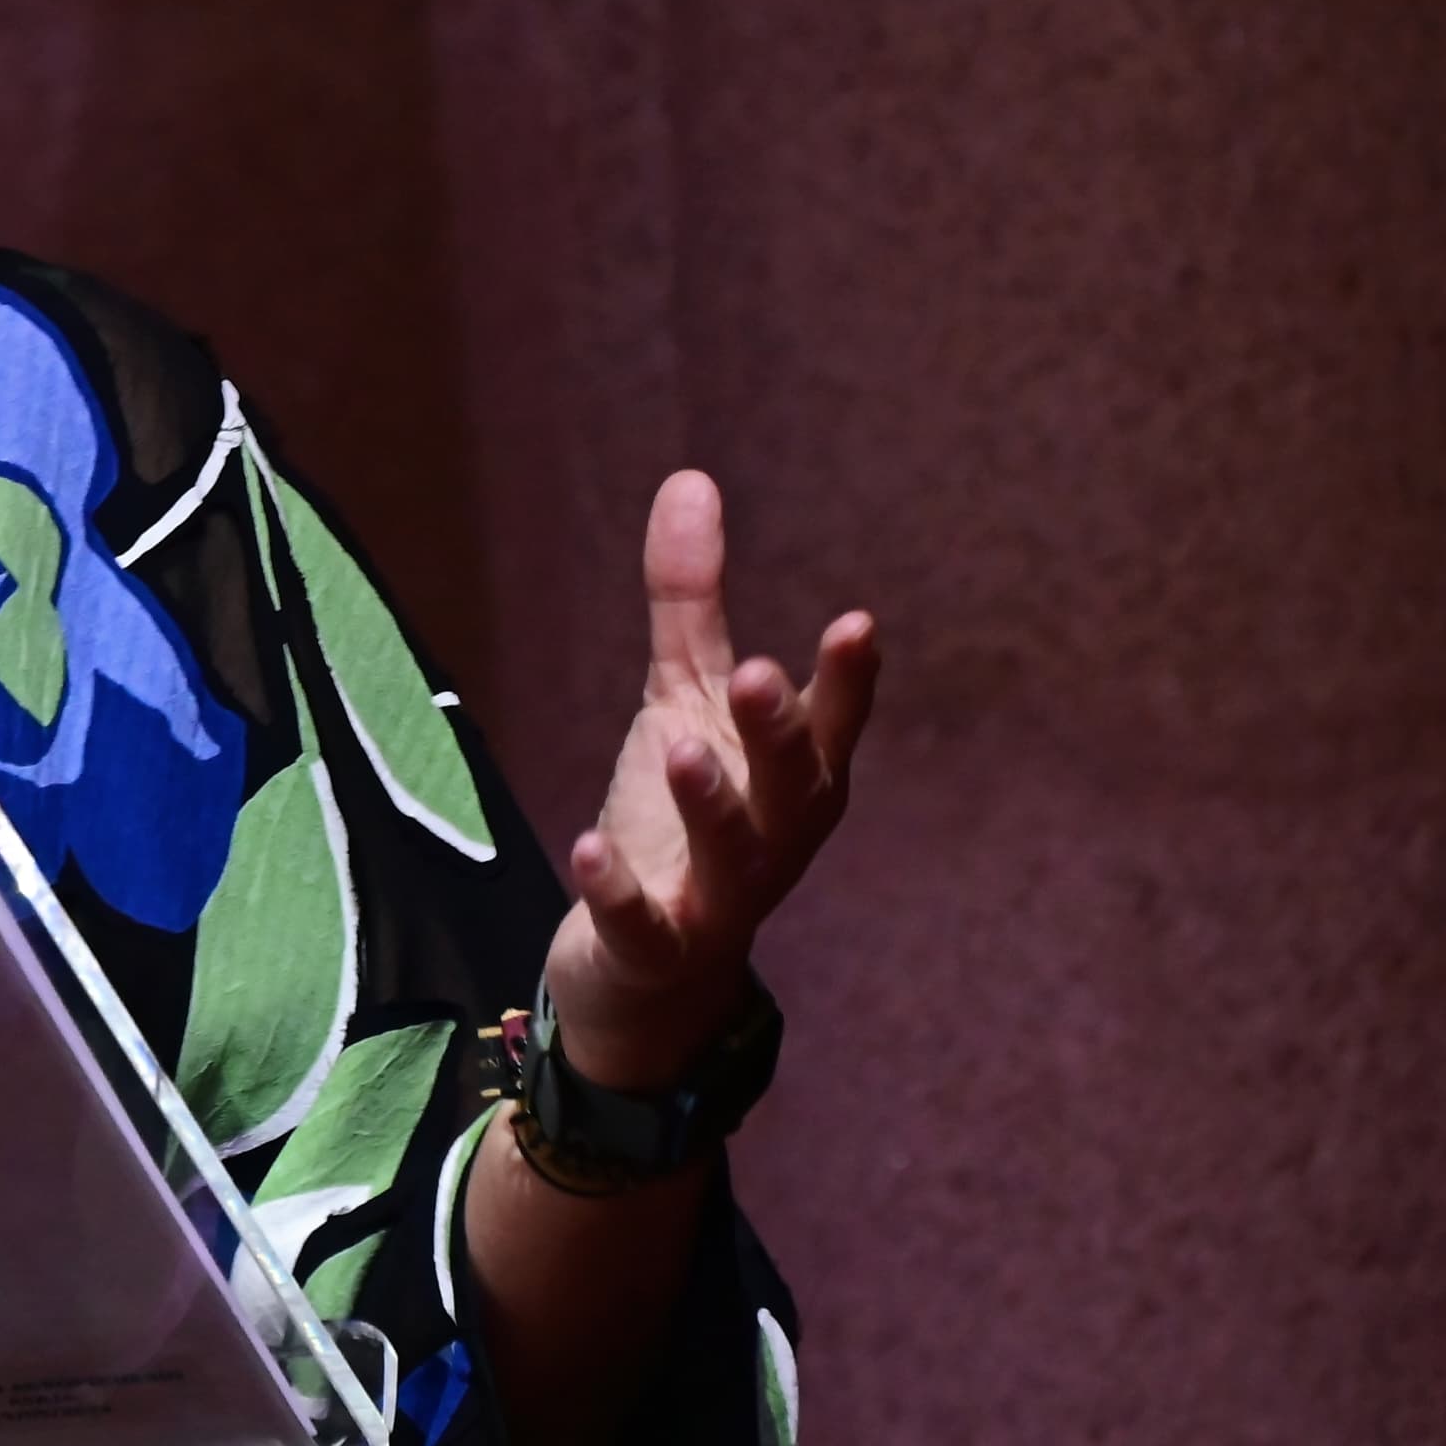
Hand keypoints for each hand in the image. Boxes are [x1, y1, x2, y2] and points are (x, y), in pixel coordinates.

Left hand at [544, 471, 881, 1089]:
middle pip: (791, 784)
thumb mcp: (681, 698)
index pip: (831, 724)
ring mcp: (718, 897)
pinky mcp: (654, 947)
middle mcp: (773, 836)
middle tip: (757, 674)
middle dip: (779, 733)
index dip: (847, 681)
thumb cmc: (682, 814)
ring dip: (710, 803)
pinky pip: (644, 922)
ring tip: (679, 747)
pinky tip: (587, 847)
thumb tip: (689, 478)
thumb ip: (689, 601)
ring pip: (731, 855)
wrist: (646, 967)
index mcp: (793, 777)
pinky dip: (619, 891)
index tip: (857, 624)